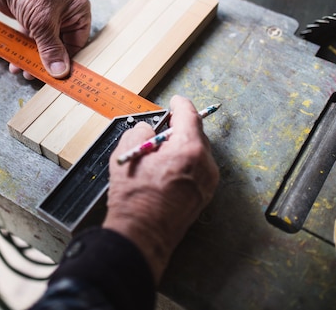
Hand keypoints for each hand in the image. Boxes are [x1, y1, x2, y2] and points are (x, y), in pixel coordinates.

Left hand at [0, 0, 90, 78]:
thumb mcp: (43, 23)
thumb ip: (51, 49)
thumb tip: (60, 72)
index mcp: (78, 14)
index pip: (77, 45)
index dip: (67, 62)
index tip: (58, 78)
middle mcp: (66, 17)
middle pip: (60, 48)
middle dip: (47, 63)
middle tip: (36, 76)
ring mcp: (49, 20)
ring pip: (44, 46)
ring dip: (33, 59)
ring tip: (23, 70)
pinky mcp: (33, 21)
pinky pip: (31, 41)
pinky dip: (24, 51)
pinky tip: (16, 60)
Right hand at [104, 95, 218, 282]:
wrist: (142, 236)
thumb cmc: (134, 198)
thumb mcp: (127, 155)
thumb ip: (140, 133)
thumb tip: (148, 131)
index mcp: (189, 150)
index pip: (189, 116)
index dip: (181, 105)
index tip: (175, 101)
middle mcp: (205, 165)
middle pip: (196, 135)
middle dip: (179, 129)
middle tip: (161, 130)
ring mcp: (207, 183)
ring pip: (197, 154)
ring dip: (181, 148)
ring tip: (158, 156)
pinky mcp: (204, 197)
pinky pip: (197, 170)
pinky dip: (184, 164)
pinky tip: (165, 172)